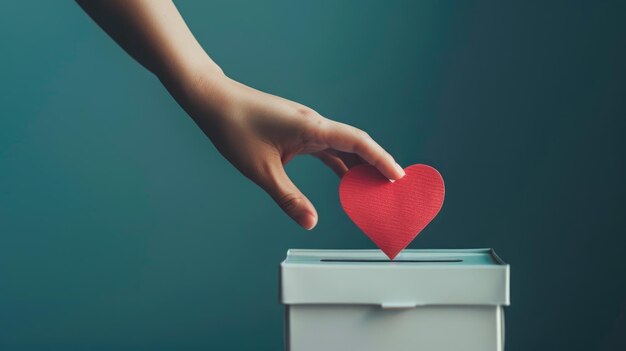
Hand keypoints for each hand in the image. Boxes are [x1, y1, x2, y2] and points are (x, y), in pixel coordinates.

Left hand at [167, 68, 404, 229]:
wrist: (213, 101)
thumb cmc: (234, 128)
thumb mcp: (261, 171)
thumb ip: (288, 198)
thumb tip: (310, 222)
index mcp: (311, 127)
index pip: (357, 142)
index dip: (381, 160)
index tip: (399, 177)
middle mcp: (313, 123)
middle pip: (355, 144)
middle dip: (377, 165)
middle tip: (394, 188)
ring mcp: (305, 126)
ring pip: (342, 147)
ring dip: (359, 166)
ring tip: (375, 187)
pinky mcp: (296, 130)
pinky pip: (326, 148)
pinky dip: (339, 163)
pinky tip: (346, 178)